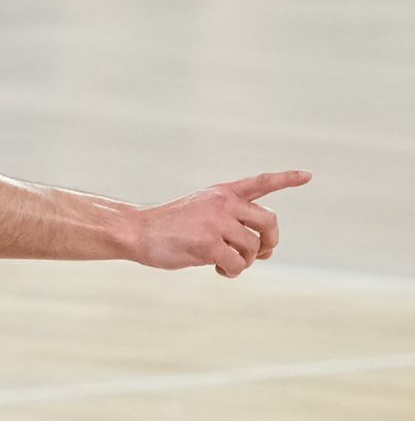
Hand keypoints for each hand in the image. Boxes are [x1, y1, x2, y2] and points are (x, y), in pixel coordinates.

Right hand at [130, 170, 310, 277]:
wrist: (138, 231)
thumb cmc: (170, 227)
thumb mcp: (200, 212)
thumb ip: (230, 220)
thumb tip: (263, 249)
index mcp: (221, 193)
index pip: (260, 183)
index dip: (286, 179)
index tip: (308, 175)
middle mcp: (222, 203)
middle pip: (270, 222)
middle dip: (271, 242)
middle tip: (260, 254)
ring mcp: (216, 222)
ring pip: (253, 248)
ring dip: (244, 262)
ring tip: (225, 264)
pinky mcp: (208, 243)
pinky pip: (237, 265)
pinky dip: (231, 272)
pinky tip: (217, 270)